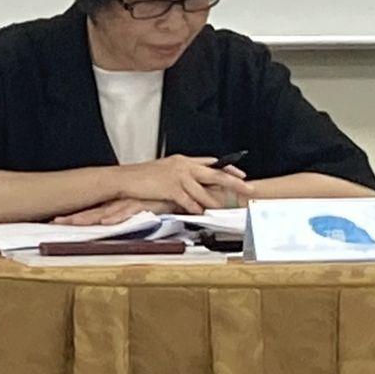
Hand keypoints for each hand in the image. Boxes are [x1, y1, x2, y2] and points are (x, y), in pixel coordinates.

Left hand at [53, 198, 173, 225]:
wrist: (178, 186)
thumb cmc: (160, 198)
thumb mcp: (138, 209)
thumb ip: (124, 217)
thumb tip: (110, 225)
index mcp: (115, 203)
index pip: (91, 211)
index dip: (74, 216)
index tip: (57, 221)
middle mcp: (119, 202)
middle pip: (92, 211)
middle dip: (73, 217)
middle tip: (55, 222)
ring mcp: (129, 202)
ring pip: (104, 211)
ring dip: (89, 218)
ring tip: (73, 222)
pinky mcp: (142, 204)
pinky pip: (126, 211)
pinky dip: (116, 217)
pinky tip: (106, 221)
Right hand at [116, 156, 253, 215]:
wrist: (125, 178)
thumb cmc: (143, 176)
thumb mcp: (165, 170)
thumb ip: (182, 174)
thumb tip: (195, 182)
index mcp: (183, 160)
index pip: (211, 162)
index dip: (228, 168)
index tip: (241, 174)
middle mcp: (183, 166)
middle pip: (215, 173)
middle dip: (234, 183)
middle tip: (249, 189)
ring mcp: (178, 177)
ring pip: (204, 191)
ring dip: (215, 202)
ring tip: (224, 209)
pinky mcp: (171, 188)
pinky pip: (189, 201)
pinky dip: (196, 208)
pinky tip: (200, 213)